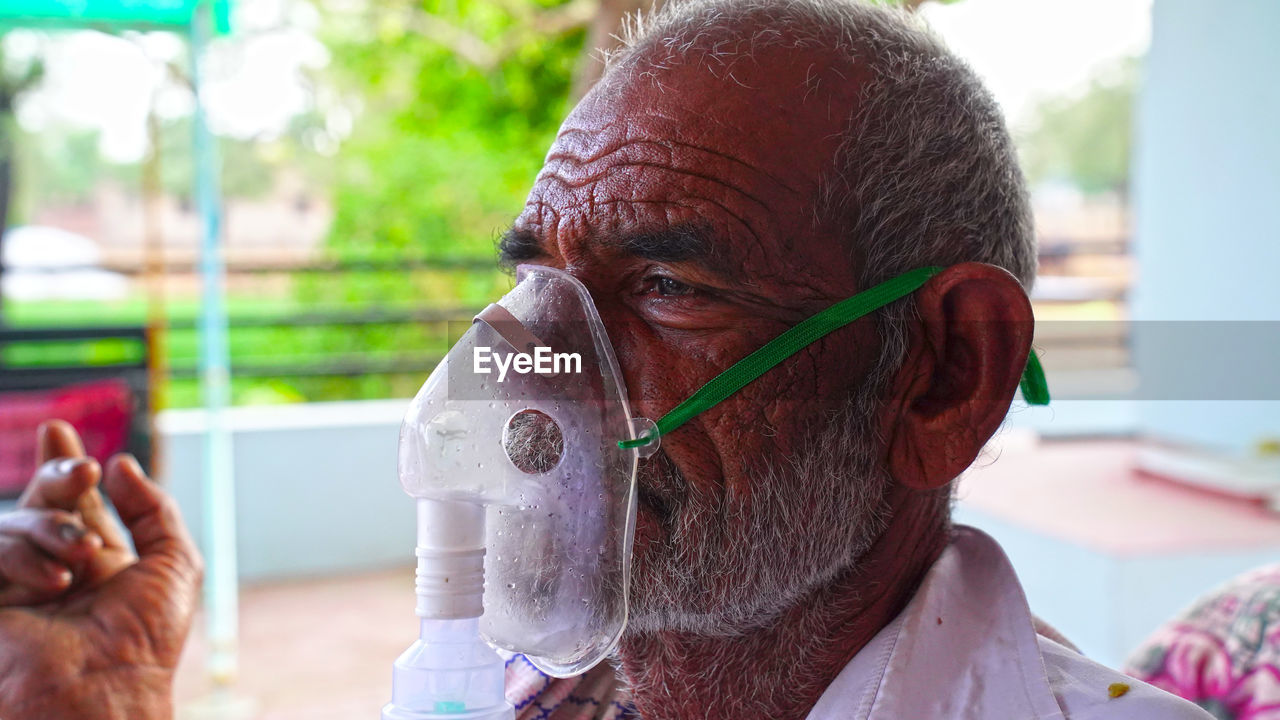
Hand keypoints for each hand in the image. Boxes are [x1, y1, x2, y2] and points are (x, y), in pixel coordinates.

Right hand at [0, 421, 202, 719]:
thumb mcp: (175, 564)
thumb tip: (121, 463)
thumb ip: (154, 509)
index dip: (62, 464)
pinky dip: (22, 558)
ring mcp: (17, 585)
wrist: (104, 691)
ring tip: (83, 560)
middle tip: (84, 472)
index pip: (75, 503)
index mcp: (98, 561)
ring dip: (52, 529)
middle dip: (60, 474)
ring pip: (15, 523)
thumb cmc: (145, 639)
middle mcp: (55, 568)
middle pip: (42, 500)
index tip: (59, 430)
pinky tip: (54, 583)